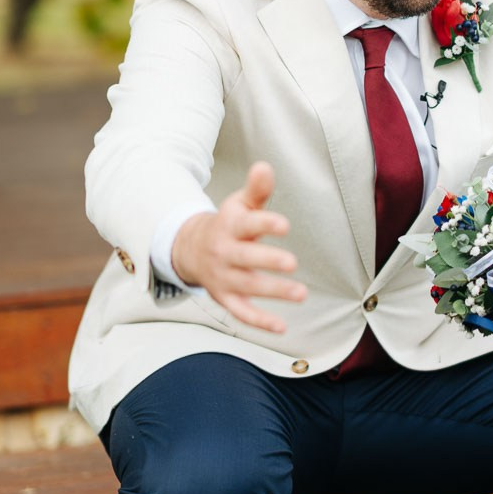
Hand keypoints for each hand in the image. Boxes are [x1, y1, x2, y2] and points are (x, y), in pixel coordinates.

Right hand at [171, 162, 305, 334]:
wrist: (191, 249)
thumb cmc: (227, 225)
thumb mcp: (239, 205)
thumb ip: (256, 190)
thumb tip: (265, 167)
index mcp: (229, 227)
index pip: (246, 225)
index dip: (264, 223)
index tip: (284, 225)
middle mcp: (225, 253)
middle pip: (245, 258)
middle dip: (267, 260)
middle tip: (291, 262)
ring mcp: (224, 278)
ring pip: (247, 287)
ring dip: (273, 291)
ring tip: (301, 293)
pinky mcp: (225, 298)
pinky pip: (241, 312)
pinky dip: (259, 322)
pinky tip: (282, 326)